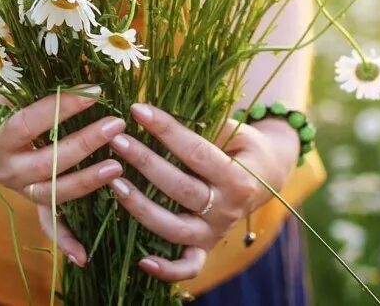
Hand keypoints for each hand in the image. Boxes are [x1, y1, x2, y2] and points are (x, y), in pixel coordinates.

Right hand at [0, 86, 125, 266]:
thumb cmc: (15, 99)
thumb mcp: (25, 88)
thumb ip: (51, 86)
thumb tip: (92, 73)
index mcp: (1, 138)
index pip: (30, 122)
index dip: (61, 107)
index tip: (95, 91)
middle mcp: (8, 169)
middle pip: (48, 161)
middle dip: (85, 143)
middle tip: (117, 124)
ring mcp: (22, 190)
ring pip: (55, 193)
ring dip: (87, 182)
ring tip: (117, 168)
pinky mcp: (35, 204)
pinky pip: (50, 226)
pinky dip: (66, 241)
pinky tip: (84, 256)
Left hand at [107, 103, 298, 281]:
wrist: (266, 174)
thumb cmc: (242, 144)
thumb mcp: (234, 129)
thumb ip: (205, 126)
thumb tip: (160, 113)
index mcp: (238, 177)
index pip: (195, 152)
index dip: (166, 129)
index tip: (138, 110)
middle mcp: (228, 209)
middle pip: (180, 188)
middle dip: (145, 162)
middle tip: (117, 140)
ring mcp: (215, 232)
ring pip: (173, 227)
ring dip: (140, 206)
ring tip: (113, 182)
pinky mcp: (205, 247)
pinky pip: (188, 266)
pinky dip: (167, 269)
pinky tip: (142, 260)